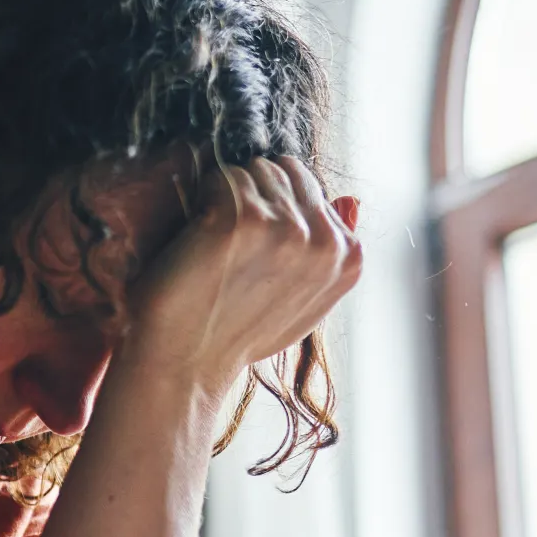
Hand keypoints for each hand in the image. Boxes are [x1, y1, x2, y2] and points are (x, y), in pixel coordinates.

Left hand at [126, 155, 362, 394]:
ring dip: (226, 196)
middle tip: (229, 243)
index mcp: (349, 257)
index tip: (253, 246)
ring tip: (213, 244)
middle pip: (283, 171)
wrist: (185, 365)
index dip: (275, 205)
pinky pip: (220, 177)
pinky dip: (200, 199)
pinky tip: (196, 239)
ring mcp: (286, 228)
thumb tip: (352, 198)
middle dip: (253, 194)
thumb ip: (329, 253)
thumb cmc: (237, 333)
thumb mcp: (303, 301)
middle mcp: (325, 241)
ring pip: (252, 170)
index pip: (310, 186)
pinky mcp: (242, 219)